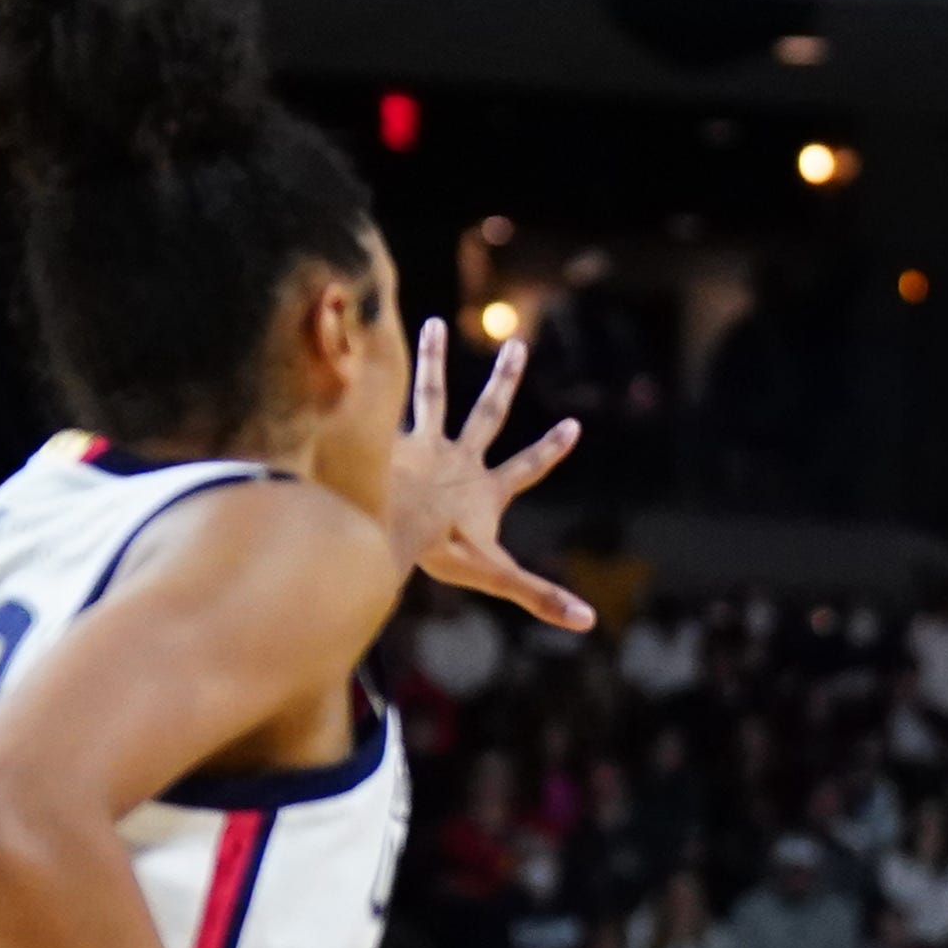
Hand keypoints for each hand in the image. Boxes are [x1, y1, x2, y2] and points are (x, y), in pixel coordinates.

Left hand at [393, 320, 593, 628]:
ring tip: (433, 325)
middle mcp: (458, 457)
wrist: (393, 524)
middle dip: (505, 381)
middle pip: (488, 413)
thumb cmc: (443, 551)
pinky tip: (358, 354)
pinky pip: (380, 404)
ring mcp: (423, 445)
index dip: (550, 449)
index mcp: (485, 489)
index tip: (572, 425)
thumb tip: (589, 622)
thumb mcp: (496, 575)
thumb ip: (539, 596)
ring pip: (432, 394)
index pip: (527, 467)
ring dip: (434, 359)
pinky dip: (370, 382)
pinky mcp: (387, 440)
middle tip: (517, 346)